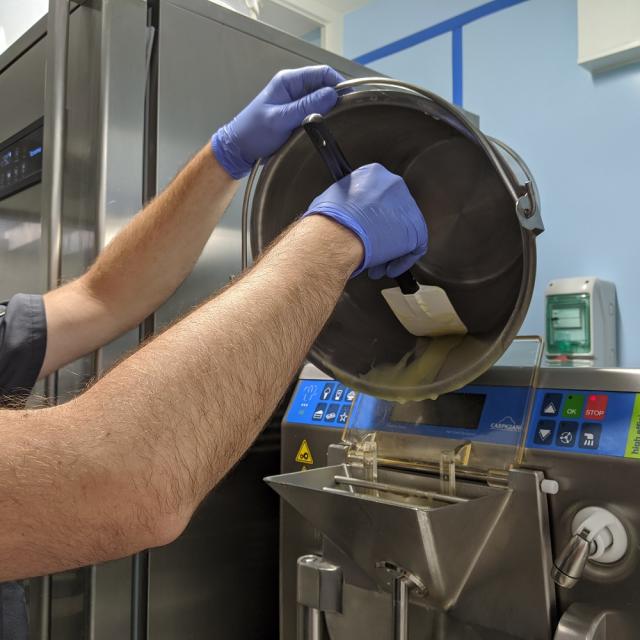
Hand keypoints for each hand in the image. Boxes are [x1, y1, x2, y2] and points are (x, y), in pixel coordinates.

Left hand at [212, 65, 343, 178]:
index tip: (350, 99)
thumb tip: (332, 95)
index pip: (322, 73)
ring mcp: (295, 103)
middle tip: (345, 115)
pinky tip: (324, 130)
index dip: (339, 84)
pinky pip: (315, 114)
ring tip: (335, 124)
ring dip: (329, 111)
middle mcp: (293, 89)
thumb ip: (306, 107)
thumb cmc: (253, 133)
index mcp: (288, 81)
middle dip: (336, 99)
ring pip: (321, 102)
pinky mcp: (296, 116)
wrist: (238, 149)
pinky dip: (322, 120)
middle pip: (324, 87)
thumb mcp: (280, 119)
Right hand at [302, 163, 427, 277]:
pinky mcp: (416, 229)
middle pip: (393, 214)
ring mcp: (407, 206)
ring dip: (389, 251)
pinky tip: (388, 268)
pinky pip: (415, 246)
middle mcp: (393, 184)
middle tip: (371, 250)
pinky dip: (403, 260)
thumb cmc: (328, 223)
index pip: (378, 197)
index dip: (371, 219)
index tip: (365, 231)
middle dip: (381, 236)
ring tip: (376, 264)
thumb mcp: (331, 201)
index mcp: (373, 174)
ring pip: (403, 231)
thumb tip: (344, 215)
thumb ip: (346, 204)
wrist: (335, 236)